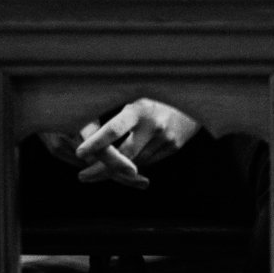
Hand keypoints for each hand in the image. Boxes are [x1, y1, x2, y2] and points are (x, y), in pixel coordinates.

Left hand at [74, 100, 200, 188]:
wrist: (194, 97)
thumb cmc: (155, 96)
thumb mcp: (136, 98)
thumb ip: (118, 117)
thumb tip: (90, 139)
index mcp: (139, 109)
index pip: (113, 130)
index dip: (95, 143)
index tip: (79, 153)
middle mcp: (153, 125)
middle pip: (123, 156)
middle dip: (101, 169)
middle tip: (82, 176)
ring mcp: (166, 138)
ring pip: (135, 162)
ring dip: (117, 168)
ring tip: (100, 168)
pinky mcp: (174, 147)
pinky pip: (148, 161)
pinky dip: (135, 163)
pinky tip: (128, 160)